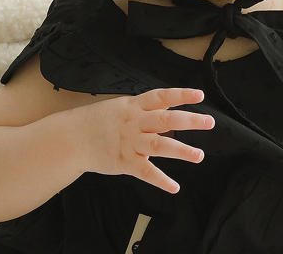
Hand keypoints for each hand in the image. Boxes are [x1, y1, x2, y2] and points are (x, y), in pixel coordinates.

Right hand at [76, 88, 214, 192]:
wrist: (73, 138)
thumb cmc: (98, 120)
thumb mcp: (121, 107)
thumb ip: (143, 110)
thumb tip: (167, 111)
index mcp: (134, 106)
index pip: (161, 96)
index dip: (181, 95)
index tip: (199, 94)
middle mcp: (135, 122)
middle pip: (166, 120)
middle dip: (190, 121)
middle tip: (210, 122)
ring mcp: (130, 143)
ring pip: (160, 146)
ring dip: (182, 151)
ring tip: (199, 155)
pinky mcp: (124, 162)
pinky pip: (146, 172)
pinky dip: (161, 180)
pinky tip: (175, 187)